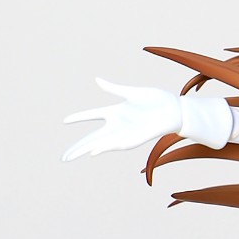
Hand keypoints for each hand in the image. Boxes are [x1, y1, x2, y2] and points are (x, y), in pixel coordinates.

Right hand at [62, 79, 183, 160]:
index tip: (64, 120)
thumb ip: (113, 89)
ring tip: (73, 155)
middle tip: (64, 157)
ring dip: (87, 149)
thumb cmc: (156, 100)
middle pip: (92, 138)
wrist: (175, 110)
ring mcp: (125, 133)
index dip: (78, 117)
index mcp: (115, 111)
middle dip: (78, 147)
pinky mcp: (134, 139)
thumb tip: (96, 80)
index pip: (91, 115)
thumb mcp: (132, 92)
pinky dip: (104, 147)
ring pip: (101, 143)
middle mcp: (117, 125)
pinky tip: (93, 151)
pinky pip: (116, 145)